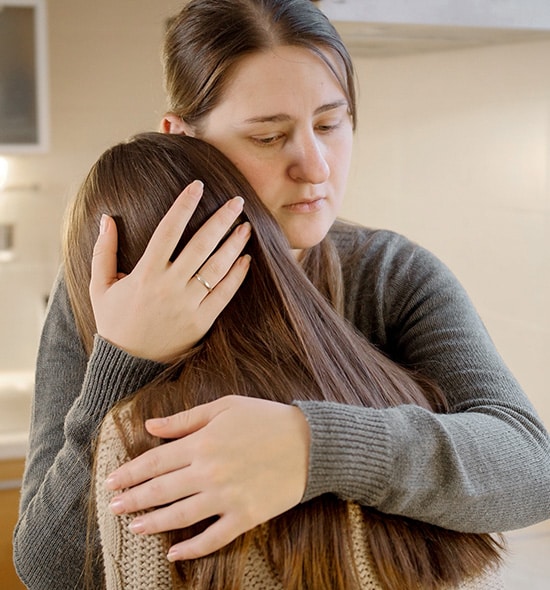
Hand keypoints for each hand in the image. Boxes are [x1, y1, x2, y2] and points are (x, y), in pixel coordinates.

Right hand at [90, 180, 250, 361]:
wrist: (128, 363)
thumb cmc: (114, 321)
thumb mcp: (100, 287)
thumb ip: (103, 252)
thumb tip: (106, 219)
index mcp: (145, 274)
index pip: (168, 230)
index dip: (184, 206)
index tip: (197, 186)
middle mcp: (169, 286)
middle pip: (200, 245)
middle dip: (221, 220)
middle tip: (237, 200)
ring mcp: (188, 305)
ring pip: (216, 268)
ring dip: (234, 245)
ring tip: (246, 226)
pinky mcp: (201, 321)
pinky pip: (224, 294)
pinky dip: (237, 276)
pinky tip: (245, 260)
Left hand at [105, 395, 309, 559]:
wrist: (309, 442)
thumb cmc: (265, 418)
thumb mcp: (224, 407)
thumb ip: (185, 419)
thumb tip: (150, 426)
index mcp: (201, 444)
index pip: (154, 462)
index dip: (130, 473)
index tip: (111, 481)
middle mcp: (208, 473)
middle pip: (160, 491)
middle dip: (133, 500)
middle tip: (113, 508)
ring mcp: (226, 498)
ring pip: (179, 516)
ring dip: (152, 523)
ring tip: (133, 528)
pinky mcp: (245, 516)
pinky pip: (213, 538)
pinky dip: (192, 548)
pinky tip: (174, 552)